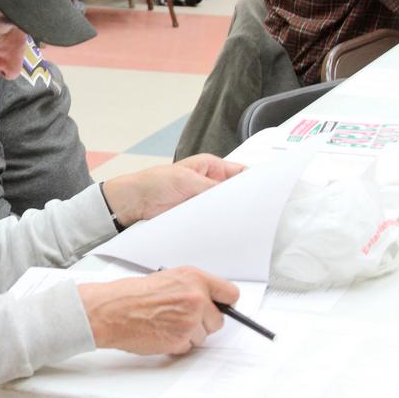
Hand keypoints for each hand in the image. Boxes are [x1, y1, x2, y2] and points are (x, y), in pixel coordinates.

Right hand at [78, 266, 238, 354]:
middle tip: (182, 317)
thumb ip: (191, 287)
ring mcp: (189, 321)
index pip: (229, 293)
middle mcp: (195, 298)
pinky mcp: (180, 340)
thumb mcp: (166, 278)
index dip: (225, 303)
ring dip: (189, 334)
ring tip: (166, 323)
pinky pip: (188, 346)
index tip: (223, 307)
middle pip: (218, 319)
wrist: (111, 310)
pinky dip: (177, 343)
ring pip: (203, 335)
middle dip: (203, 322)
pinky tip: (161, 332)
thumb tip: (207, 299)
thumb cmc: (131, 294)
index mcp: (193, 279)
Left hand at [100, 154, 244, 226]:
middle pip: (236, 193)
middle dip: (244, 202)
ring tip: (244, 223)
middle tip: (256, 212)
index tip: (265, 192)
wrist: (133, 203)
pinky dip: (220, 225)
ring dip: (232, 215)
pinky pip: (214, 221)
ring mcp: (204, 201)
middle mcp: (210, 184)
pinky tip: (227, 230)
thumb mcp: (186, 180)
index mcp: (211, 167)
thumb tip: (234, 196)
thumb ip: (211, 188)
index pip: (240, 173)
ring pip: (226, 209)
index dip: (253, 182)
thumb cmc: (154, 182)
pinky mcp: (198, 217)